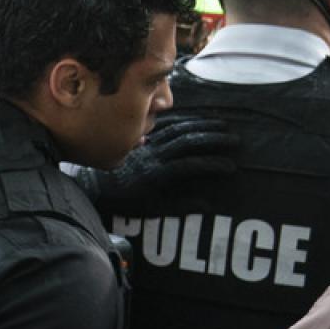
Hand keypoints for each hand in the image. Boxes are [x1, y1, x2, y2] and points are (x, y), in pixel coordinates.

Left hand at [83, 114, 236, 213]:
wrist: (94, 184)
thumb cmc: (125, 201)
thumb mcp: (151, 209)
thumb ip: (180, 206)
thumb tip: (208, 205)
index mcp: (154, 174)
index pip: (189, 166)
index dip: (211, 165)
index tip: (231, 167)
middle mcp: (151, 155)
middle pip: (186, 141)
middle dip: (213, 139)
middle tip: (235, 139)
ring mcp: (147, 143)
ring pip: (177, 129)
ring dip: (202, 126)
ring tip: (223, 126)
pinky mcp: (142, 135)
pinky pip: (165, 123)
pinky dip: (184, 119)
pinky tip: (198, 119)